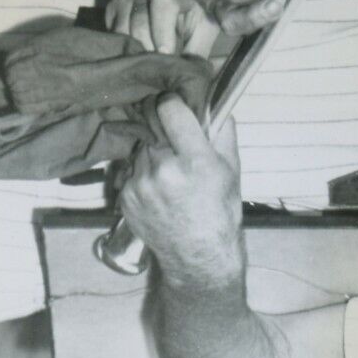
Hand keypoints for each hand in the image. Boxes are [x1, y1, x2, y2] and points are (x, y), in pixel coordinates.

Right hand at [105, 0, 217, 55]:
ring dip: (133, 50)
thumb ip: (197, 50)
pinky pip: (112, 32)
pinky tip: (136, 53)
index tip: (166, 53)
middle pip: (139, 20)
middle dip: (148, 47)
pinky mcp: (112, 5)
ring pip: (121, 29)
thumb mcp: (203, 29)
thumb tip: (189, 77)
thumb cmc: (192, 16)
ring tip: (147, 61)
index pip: (163, 4)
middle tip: (157, 64)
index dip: (162, 31)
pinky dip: (122, 47)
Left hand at [117, 94, 241, 287]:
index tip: (175, 106)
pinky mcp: (125, 197)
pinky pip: (131, 170)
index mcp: (194, 161)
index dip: (172, 103)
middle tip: (176, 144)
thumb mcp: (232, 168)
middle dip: (164, 130)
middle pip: (153, 126)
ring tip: (170, 173)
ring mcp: (140, 185)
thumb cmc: (220, 211)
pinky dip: (143, 173)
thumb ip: (222, 130)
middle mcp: (164, 170)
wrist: (198, 256)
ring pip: (141, 148)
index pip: (168, 108)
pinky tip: (159, 190)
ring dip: (153, 152)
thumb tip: (211, 100)